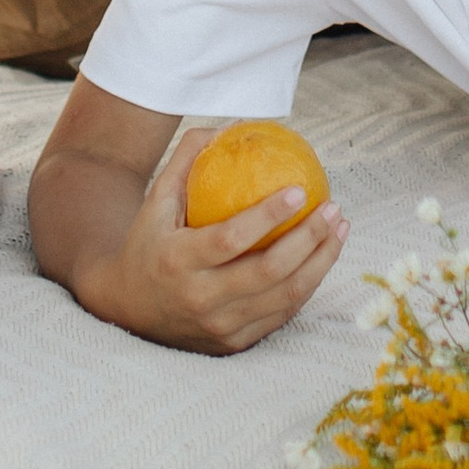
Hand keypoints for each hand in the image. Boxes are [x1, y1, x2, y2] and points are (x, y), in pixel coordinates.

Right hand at [96, 123, 347, 354]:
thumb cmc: (150, 241)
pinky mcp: (235, 343)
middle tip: (333, 208)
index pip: (230, 240)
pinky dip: (309, 284)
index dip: (267, 216)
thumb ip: (188, 159)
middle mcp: (199, 299)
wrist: (127, 309)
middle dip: (309, 239)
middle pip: (267, 273)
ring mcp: (219, 327)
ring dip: (321, 262)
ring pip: (284, 297)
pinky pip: (282, 314)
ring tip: (340, 228)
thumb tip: (230, 125)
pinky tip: (324, 256)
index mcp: (177, 261)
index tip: (299, 190)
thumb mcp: (157, 199)